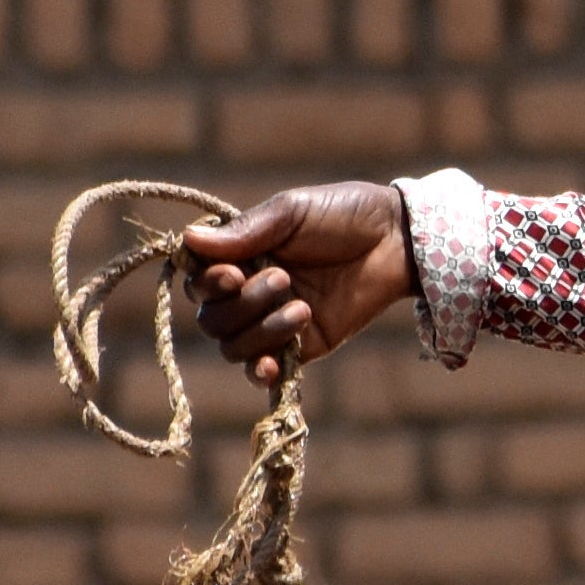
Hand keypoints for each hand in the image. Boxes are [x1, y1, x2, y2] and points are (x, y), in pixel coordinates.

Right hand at [178, 184, 415, 390]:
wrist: (396, 242)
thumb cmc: (343, 215)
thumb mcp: (291, 213)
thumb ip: (245, 232)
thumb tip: (189, 239)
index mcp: (241, 256)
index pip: (197, 282)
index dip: (206, 284)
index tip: (234, 273)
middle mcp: (249, 292)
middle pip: (212, 319)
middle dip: (243, 304)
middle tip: (284, 279)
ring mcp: (272, 322)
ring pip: (233, 346)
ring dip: (261, 330)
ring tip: (302, 308)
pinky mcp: (300, 348)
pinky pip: (262, 371)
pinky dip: (260, 371)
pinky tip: (271, 365)